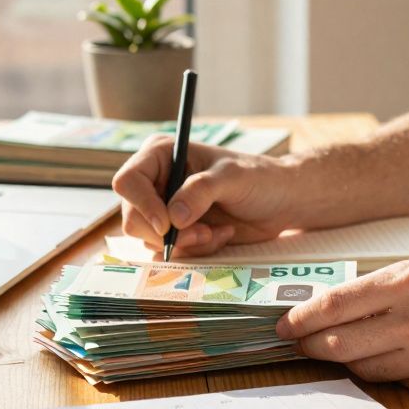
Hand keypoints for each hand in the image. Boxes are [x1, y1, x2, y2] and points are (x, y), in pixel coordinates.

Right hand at [112, 136, 295, 257]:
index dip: (142, 205)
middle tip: (203, 232)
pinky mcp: (176, 233)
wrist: (279, 202)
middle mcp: (156, 182)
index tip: (167, 224)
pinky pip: (171, 253)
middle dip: (168, 233)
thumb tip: (172, 217)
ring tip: (217, 232)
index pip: (128, 181)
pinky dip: (196, 250)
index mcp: (161, 156)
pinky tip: (220, 235)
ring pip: (150, 240)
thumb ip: (201, 191)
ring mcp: (164, 210)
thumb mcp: (233, 177)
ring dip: (186, 243)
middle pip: (132, 218)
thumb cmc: (258, 178)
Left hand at [276, 250, 408, 398]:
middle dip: (311, 344)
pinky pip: (397, 382)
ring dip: (345, 360)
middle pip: (338, 342)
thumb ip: (406, 276)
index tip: (284, 323)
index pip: (337, 303)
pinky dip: (384, 372)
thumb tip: (364, 290)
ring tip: (335, 351)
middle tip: (296, 343)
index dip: (302, 317)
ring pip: (362, 367)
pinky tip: (383, 361)